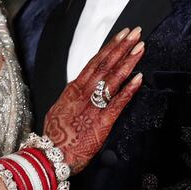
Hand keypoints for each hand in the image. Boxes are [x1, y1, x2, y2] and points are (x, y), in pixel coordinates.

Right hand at [43, 27, 143, 172]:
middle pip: (106, 64)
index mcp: (73, 89)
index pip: (95, 62)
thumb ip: (71, 98)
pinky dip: (129, 89)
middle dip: (122, 47)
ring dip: (128, 61)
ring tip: (140, 47)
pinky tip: (139, 78)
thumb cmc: (54, 136)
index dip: (109, 47)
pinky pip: (118, 102)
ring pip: (113, 78)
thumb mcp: (59, 110)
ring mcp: (94, 106)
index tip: (121, 35)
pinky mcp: (103, 122)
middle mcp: (84, 93)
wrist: (50, 156)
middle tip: (135, 33)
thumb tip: (79, 88)